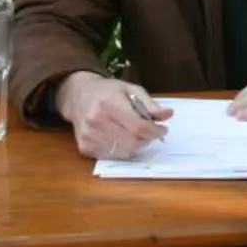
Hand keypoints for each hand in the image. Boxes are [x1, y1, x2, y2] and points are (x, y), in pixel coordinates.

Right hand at [55, 71, 173, 159]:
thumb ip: (150, 104)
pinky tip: (121, 138)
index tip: (162, 129)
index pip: (138, 126)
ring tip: (136, 134)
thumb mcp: (131, 89)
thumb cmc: (107, 91)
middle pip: (133, 142)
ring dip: (136, 146)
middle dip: (147, 139)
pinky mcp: (85, 147)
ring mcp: (89, 136)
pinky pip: (112, 156)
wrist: (78, 96)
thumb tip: (168, 115)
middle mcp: (96, 121)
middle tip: (150, 132)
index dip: (155, 131)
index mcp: (108, 103)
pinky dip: (122, 150)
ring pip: (124, 152)